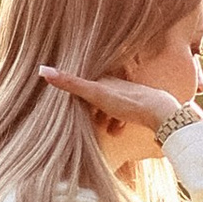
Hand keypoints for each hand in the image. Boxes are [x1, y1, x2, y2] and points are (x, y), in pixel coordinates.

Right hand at [40, 67, 179, 156]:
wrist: (160, 112)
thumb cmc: (126, 102)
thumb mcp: (94, 94)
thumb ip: (70, 83)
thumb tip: (42, 70)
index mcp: (106, 79)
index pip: (86, 85)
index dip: (78, 96)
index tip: (72, 107)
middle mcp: (118, 85)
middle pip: (99, 97)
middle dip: (92, 109)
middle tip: (89, 121)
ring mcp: (130, 96)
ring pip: (112, 107)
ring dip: (105, 118)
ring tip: (104, 129)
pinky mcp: (141, 108)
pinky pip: (126, 115)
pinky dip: (118, 123)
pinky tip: (117, 132)